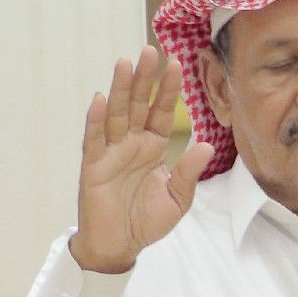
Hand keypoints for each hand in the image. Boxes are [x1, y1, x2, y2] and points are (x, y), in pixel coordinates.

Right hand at [74, 47, 213, 273]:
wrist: (121, 245)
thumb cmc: (147, 219)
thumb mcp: (178, 197)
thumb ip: (189, 171)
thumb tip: (204, 145)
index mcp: (153, 147)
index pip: (161, 112)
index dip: (168, 90)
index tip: (177, 64)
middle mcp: (131, 143)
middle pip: (138, 105)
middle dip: (145, 79)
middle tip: (151, 51)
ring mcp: (111, 152)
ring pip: (116, 114)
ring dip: (120, 89)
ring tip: (126, 63)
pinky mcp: (93, 166)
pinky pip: (94, 139)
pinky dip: (97, 119)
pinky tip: (101, 98)